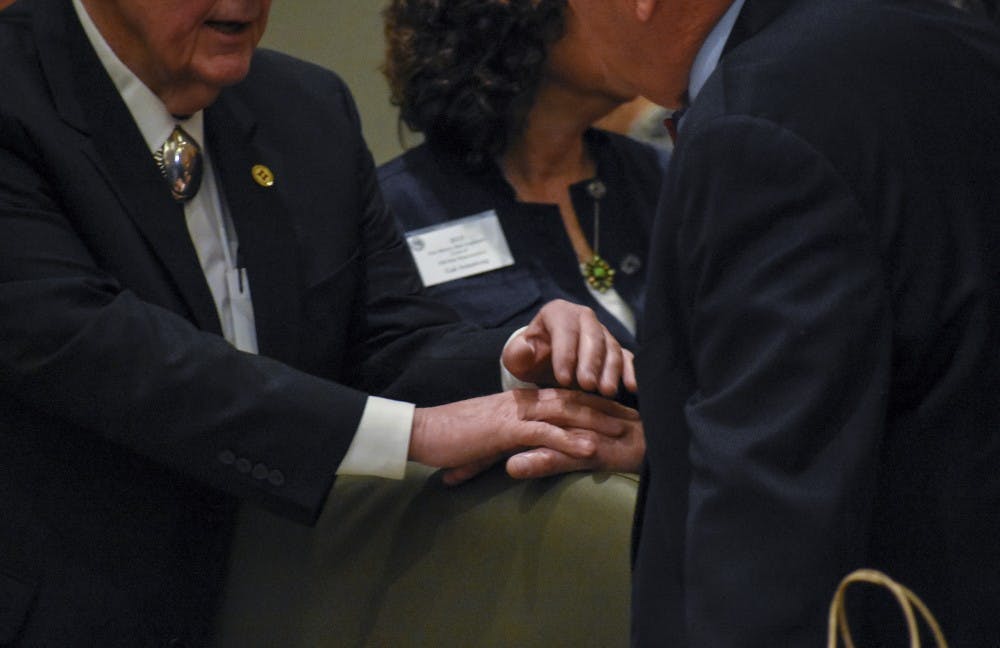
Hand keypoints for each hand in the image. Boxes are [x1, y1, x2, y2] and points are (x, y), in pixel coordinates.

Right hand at [409, 388, 640, 484]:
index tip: (620, 411)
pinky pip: (542, 433)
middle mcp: (522, 402)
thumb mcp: (487, 437)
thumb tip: (523, 453)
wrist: (421, 432)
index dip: (594, 402)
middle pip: (572, 400)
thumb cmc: (450, 438)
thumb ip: (509, 440)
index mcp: (519, 401)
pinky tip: (589, 449)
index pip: (564, 397)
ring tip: (624, 433)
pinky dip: (568, 440)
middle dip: (606, 409)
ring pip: (564, 412)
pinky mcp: (504, 430)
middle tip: (636, 419)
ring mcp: (514, 414)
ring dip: (596, 422)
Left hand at [501, 299, 636, 397]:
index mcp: (558, 313)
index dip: (565, 353)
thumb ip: (518, 353)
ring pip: (611, 347)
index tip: (562, 378)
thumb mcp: (516, 356)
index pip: (565, 329)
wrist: (544, 361)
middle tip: (588, 386)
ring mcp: (602, 332)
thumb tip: (527, 349)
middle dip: (591, 362)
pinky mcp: (615, 348)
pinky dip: (631, 370)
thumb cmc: (530, 357)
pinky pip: (626, 356)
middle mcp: (583, 317)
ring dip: (611, 370)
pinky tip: (632, 387)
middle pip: (592, 336)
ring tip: (606, 392)